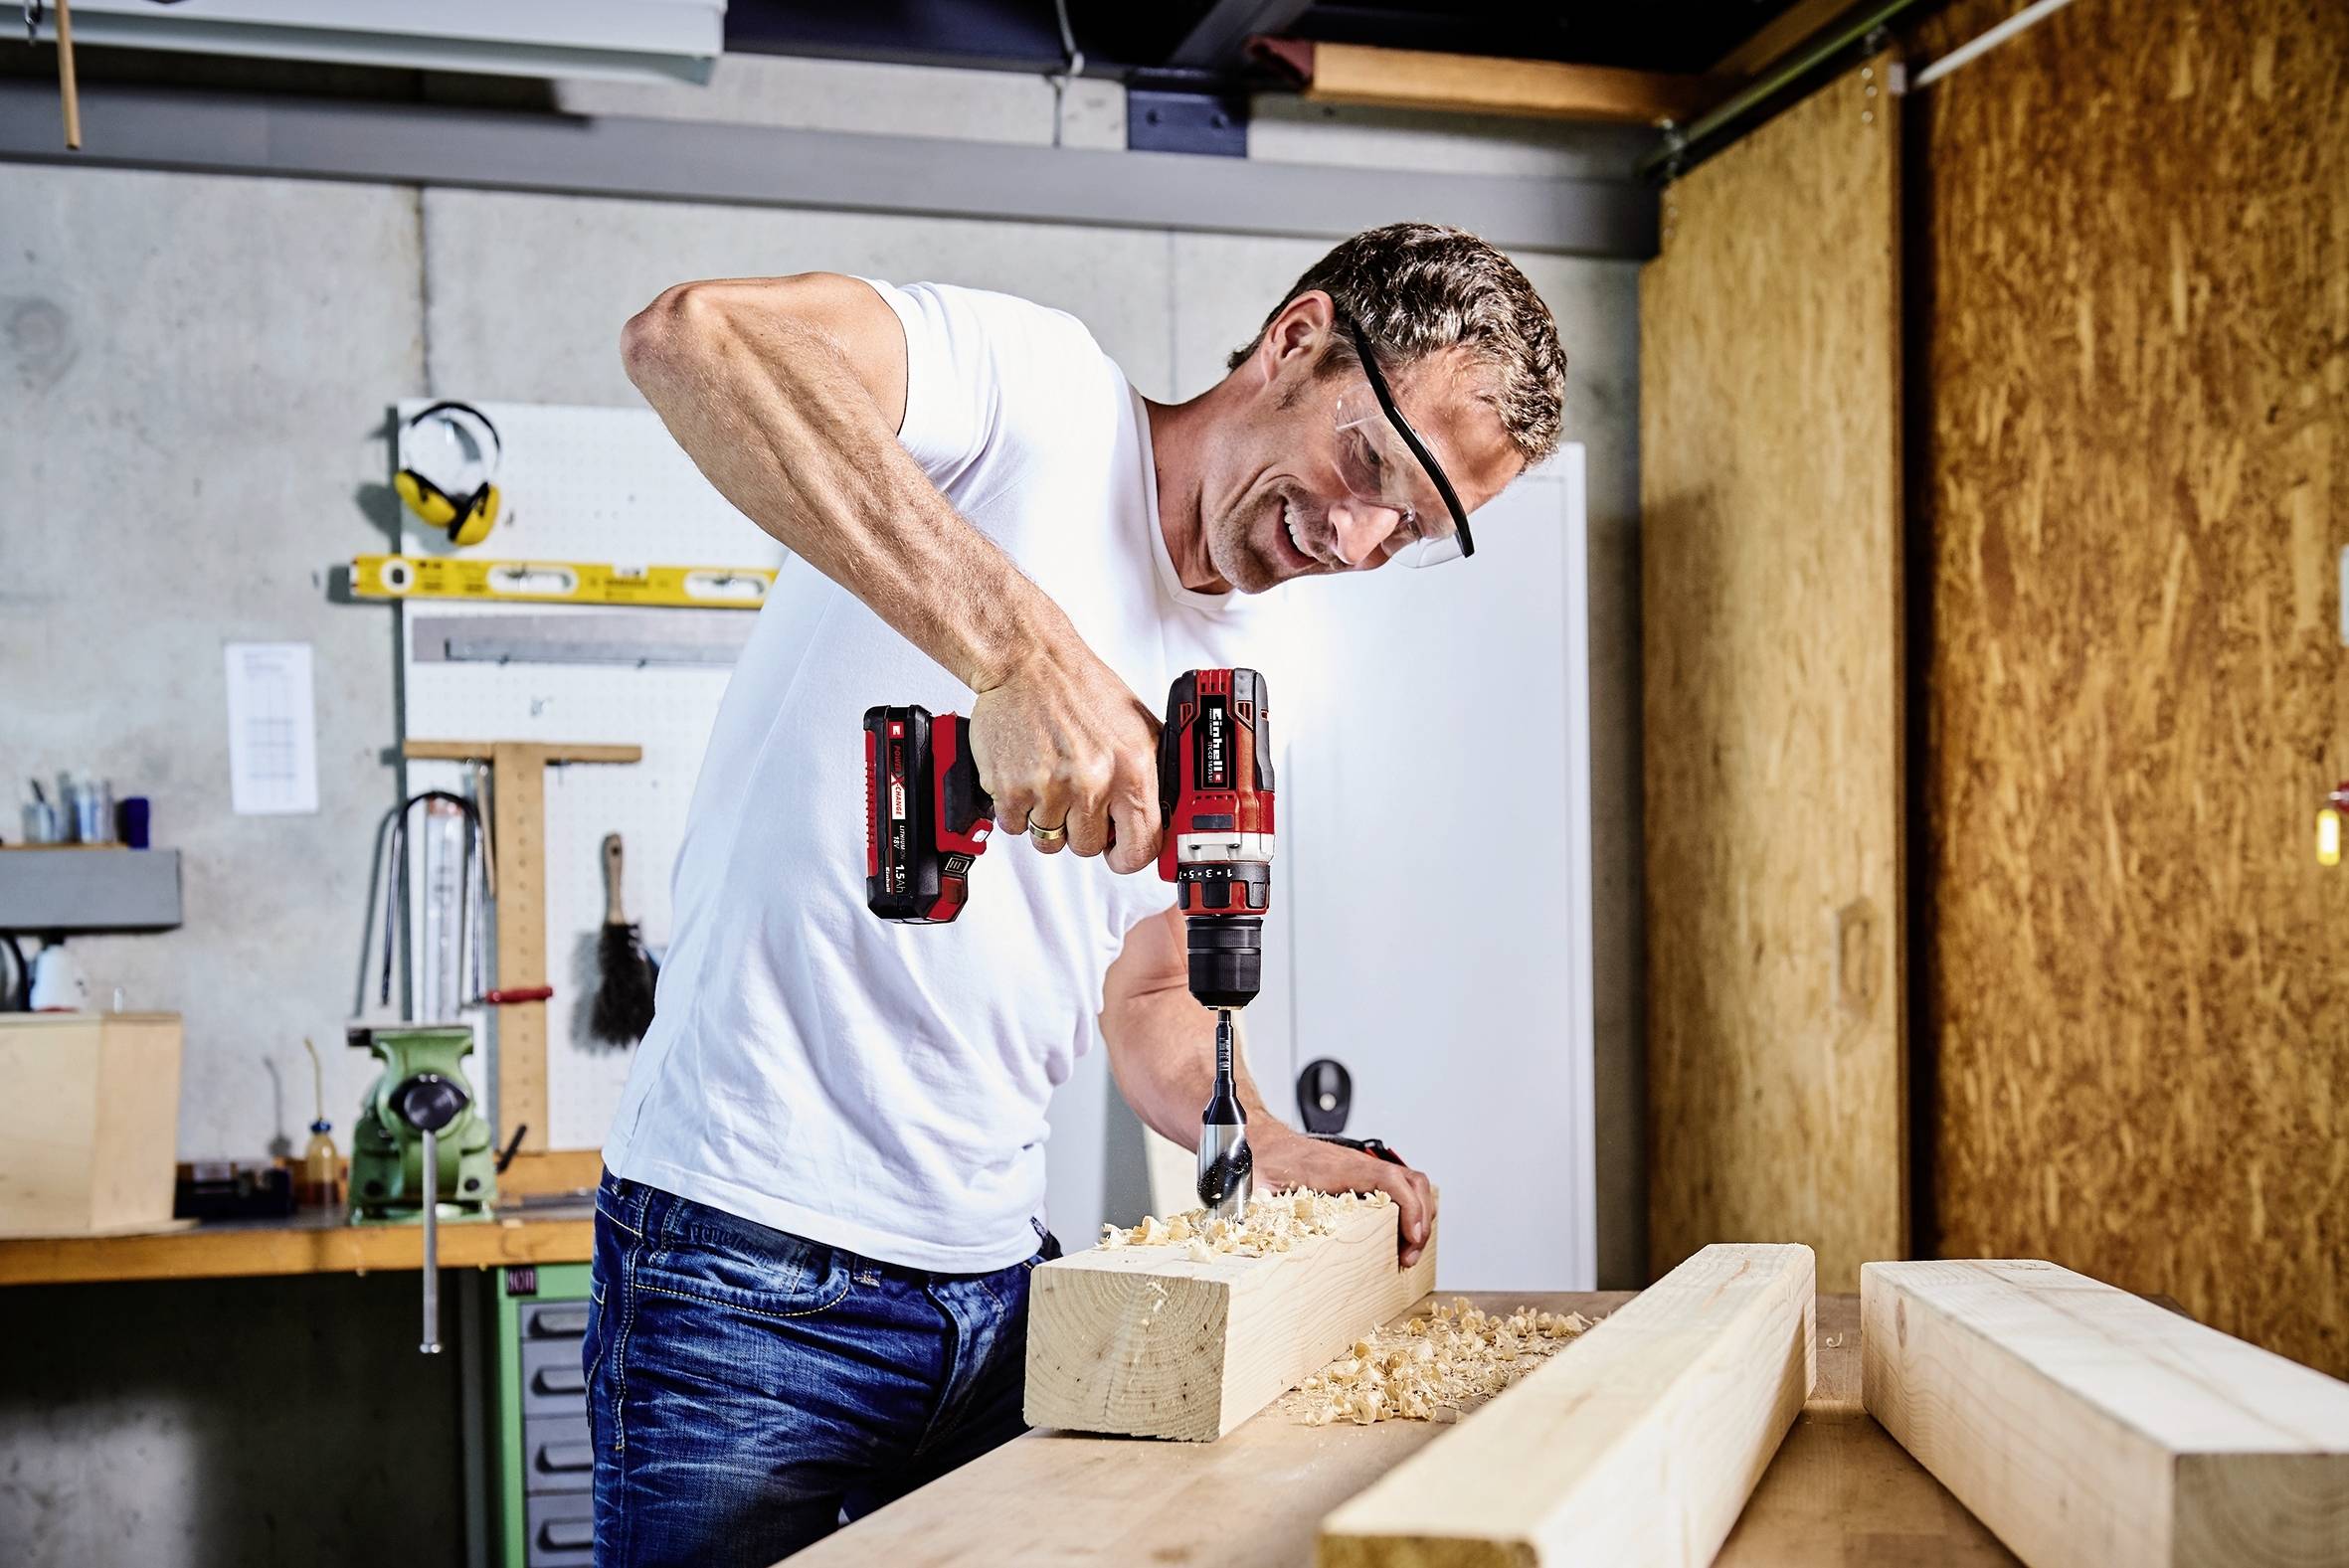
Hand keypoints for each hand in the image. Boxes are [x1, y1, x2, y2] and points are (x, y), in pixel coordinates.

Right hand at [969, 641, 1161, 873]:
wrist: (1028, 662)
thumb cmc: (1080, 688)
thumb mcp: (1138, 726)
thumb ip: (1150, 775)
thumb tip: (1156, 817)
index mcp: (1131, 769)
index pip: (1141, 847)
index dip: (1128, 855)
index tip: (1119, 851)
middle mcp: (1092, 781)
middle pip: (1089, 847)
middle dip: (1082, 828)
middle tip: (1075, 796)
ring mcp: (1050, 788)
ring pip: (1050, 841)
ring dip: (1048, 820)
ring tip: (1050, 782)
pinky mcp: (1011, 789)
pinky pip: (1015, 827)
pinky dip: (1018, 809)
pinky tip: (1028, 777)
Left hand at [1256, 1129, 1436, 1268]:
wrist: (1256, 1137)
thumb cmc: (1259, 1159)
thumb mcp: (1255, 1186)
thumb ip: (1257, 1207)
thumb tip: (1250, 1232)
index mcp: (1336, 1167)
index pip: (1388, 1179)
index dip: (1409, 1207)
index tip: (1412, 1236)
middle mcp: (1355, 1164)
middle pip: (1411, 1181)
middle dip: (1421, 1220)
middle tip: (1408, 1255)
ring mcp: (1360, 1169)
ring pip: (1409, 1182)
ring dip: (1419, 1214)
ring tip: (1408, 1249)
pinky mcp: (1358, 1176)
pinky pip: (1397, 1186)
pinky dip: (1408, 1208)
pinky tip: (1399, 1232)